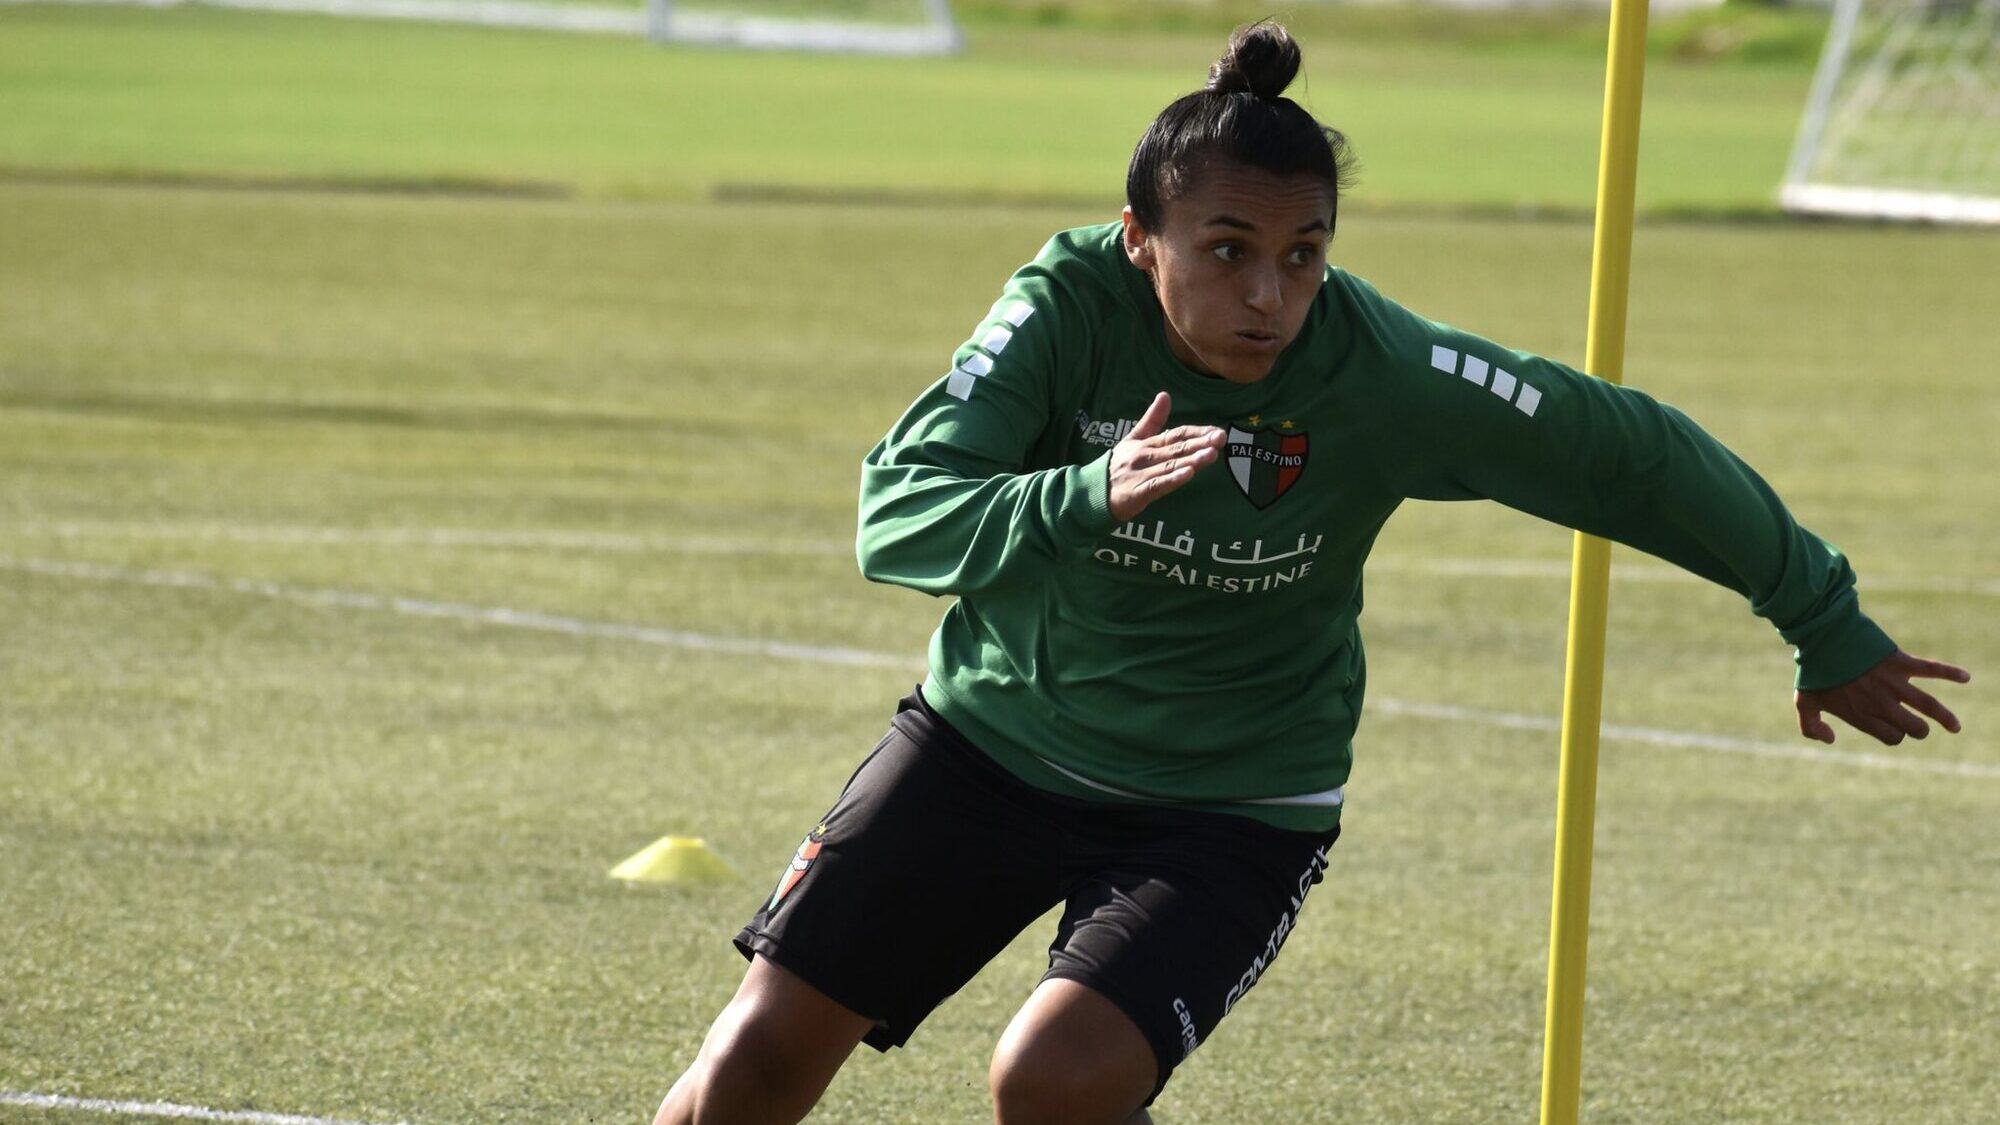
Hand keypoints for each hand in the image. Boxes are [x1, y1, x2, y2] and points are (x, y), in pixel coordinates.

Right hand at [1107, 392, 1225, 521]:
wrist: (1091, 492)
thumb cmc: (1116, 466)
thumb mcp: (1133, 440)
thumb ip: (1152, 420)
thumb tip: (1165, 395)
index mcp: (1147, 443)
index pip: (1176, 435)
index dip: (1197, 432)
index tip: (1217, 431)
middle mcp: (1145, 456)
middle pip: (1176, 448)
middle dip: (1200, 443)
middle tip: (1221, 438)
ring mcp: (1141, 474)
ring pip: (1170, 465)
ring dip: (1191, 460)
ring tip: (1211, 454)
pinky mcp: (1137, 492)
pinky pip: (1157, 485)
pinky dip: (1172, 479)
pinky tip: (1188, 475)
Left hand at [1795, 650, 1969, 744]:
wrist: (1821, 638)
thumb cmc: (1813, 671)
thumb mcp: (1804, 702)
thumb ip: (1811, 727)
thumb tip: (1831, 739)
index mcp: (1862, 715)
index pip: (1892, 737)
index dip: (1895, 735)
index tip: (1892, 729)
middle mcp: (1882, 703)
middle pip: (1913, 727)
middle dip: (1918, 730)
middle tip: (1919, 727)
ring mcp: (1894, 683)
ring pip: (1929, 706)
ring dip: (1946, 718)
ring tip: (1956, 728)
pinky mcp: (1901, 662)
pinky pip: (1932, 669)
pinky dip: (1951, 672)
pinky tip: (1966, 677)